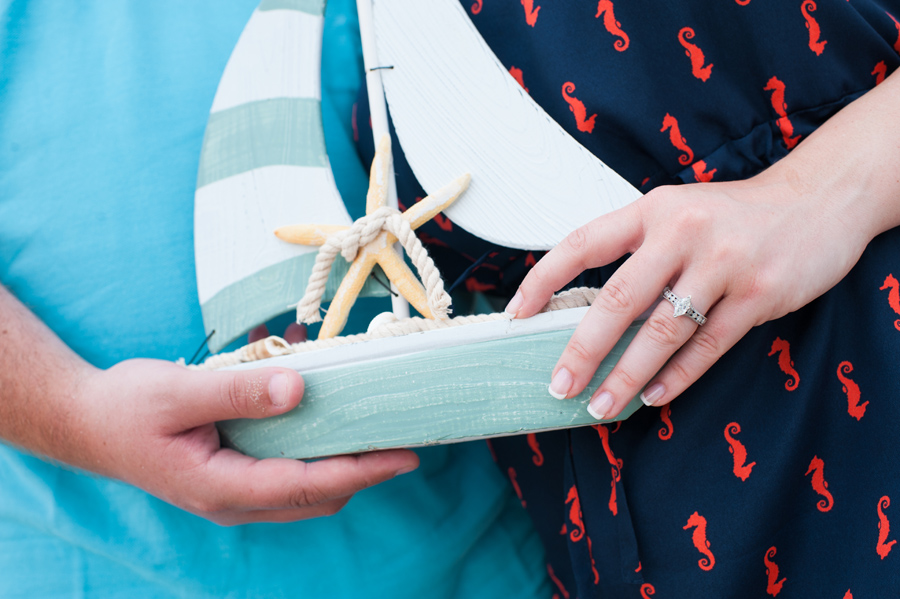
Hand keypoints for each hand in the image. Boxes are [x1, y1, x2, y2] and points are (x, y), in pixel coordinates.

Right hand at [74, 358, 418, 524]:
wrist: (87, 422)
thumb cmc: (126, 407)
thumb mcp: (178, 392)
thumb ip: (238, 393)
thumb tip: (299, 389)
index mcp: (222, 487)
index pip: (308, 486)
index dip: (361, 471)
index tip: (405, 455)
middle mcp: (234, 499)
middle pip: (316, 495)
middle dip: (363, 471)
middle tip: (403, 436)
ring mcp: (234, 492)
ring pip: (306, 489)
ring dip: (343, 462)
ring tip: (376, 425)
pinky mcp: (234, 476)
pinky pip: (288, 471)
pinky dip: (316, 450)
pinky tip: (325, 414)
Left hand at [505, 171, 871, 418]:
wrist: (818, 199)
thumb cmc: (734, 214)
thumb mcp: (677, 213)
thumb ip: (636, 250)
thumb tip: (584, 309)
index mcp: (652, 210)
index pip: (581, 244)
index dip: (543, 280)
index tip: (516, 315)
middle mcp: (683, 232)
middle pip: (618, 299)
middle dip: (582, 349)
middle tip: (560, 385)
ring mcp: (724, 264)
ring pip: (662, 332)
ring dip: (626, 376)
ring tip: (600, 406)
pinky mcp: (759, 295)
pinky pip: (707, 347)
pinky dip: (676, 377)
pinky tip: (652, 397)